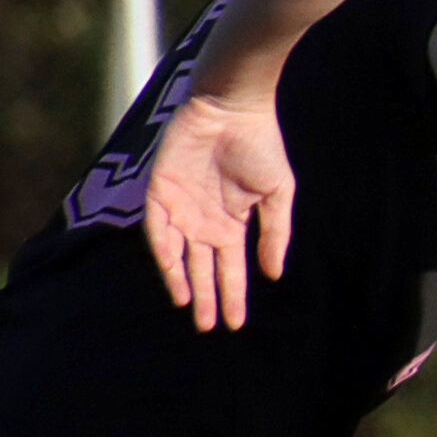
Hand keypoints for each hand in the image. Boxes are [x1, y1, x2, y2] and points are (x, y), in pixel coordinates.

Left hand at [143, 93, 294, 330]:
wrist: (232, 108)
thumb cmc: (260, 145)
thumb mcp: (278, 193)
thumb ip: (274, 234)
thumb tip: (274, 275)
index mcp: (234, 222)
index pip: (231, 266)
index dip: (233, 294)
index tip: (237, 323)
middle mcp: (205, 221)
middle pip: (203, 268)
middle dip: (208, 298)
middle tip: (209, 328)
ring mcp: (181, 209)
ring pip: (179, 257)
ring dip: (184, 283)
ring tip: (191, 312)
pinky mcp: (159, 194)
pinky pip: (159, 232)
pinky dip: (166, 257)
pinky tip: (174, 278)